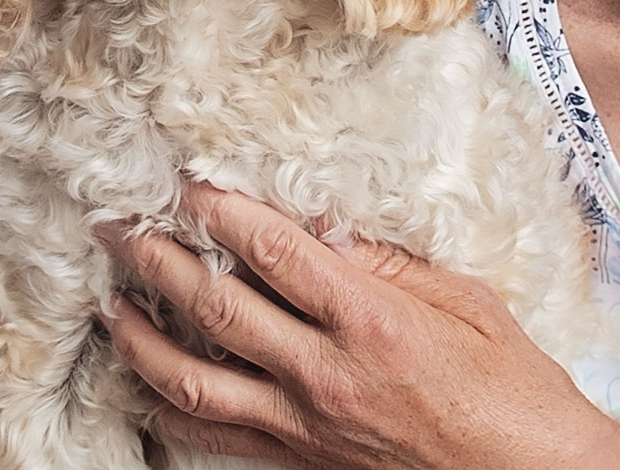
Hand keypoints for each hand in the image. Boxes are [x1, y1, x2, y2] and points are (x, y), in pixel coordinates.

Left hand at [96, 181, 618, 469]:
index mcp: (370, 321)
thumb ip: (384, 261)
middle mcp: (325, 373)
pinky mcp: (300, 460)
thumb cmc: (511, 387)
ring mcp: (305, 424)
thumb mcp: (464, 301)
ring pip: (193, 379)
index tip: (181, 178)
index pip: (271, 251)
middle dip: (154, 257)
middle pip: (215, 307)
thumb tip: (319, 225)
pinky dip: (167, 408)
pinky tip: (143, 380)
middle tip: (113, 222)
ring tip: (108, 299)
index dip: (218, 209)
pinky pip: (214, 435)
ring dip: (139, 335)